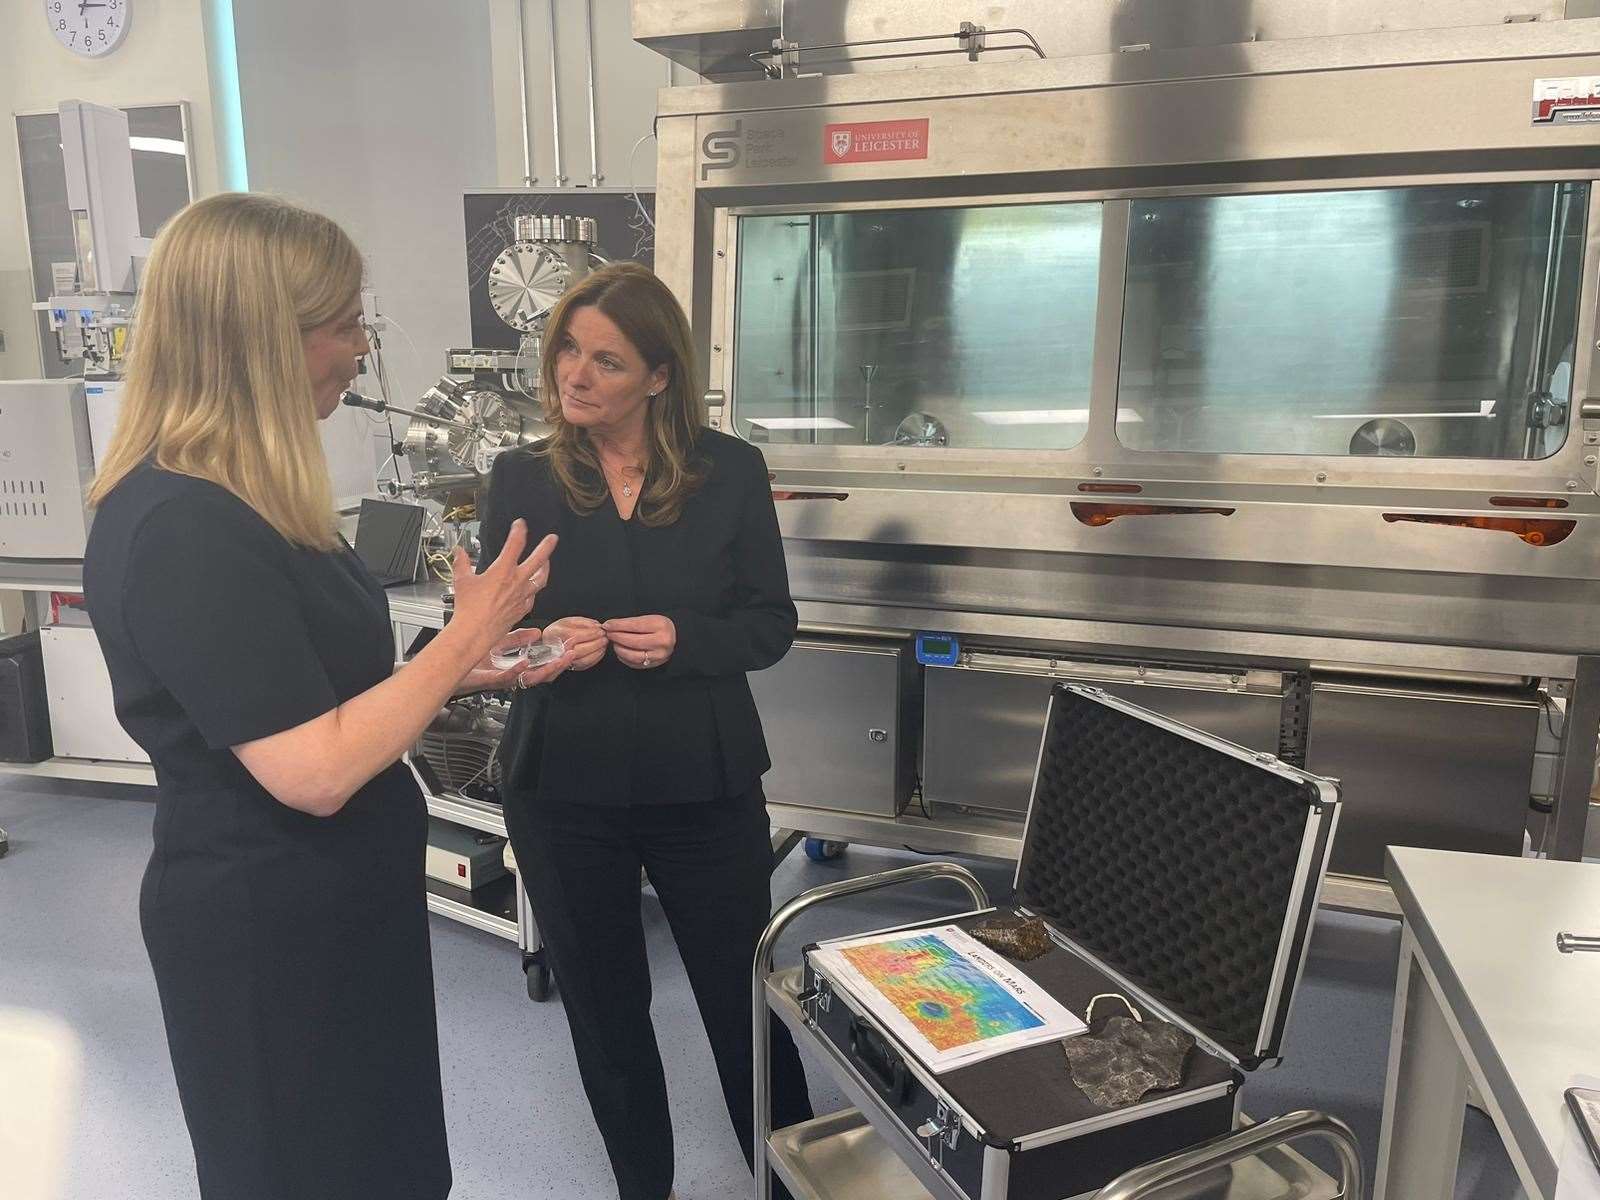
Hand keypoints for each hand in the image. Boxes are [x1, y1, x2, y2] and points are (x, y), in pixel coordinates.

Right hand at [449, 520, 555, 659]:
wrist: (475, 631)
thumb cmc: (468, 608)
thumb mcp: (462, 580)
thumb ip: (462, 563)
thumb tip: (459, 552)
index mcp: (503, 570)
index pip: (515, 544)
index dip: (519, 531)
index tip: (520, 524)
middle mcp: (517, 581)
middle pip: (538, 559)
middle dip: (546, 547)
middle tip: (553, 538)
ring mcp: (522, 596)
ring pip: (541, 579)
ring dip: (545, 568)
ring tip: (547, 562)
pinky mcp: (522, 609)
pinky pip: (533, 597)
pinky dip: (534, 590)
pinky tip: (533, 589)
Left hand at [454, 628, 570, 693]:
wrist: (452, 666)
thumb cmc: (474, 660)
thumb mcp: (501, 642)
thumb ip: (519, 638)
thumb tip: (537, 633)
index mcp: (519, 667)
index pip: (544, 665)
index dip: (559, 657)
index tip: (570, 647)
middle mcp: (514, 675)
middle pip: (543, 675)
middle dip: (559, 665)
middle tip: (571, 655)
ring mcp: (504, 679)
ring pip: (530, 679)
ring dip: (545, 669)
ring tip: (557, 661)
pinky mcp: (491, 680)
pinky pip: (507, 678)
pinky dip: (517, 670)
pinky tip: (525, 663)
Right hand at [544, 616, 607, 670]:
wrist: (549, 643)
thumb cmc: (559, 631)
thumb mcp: (568, 621)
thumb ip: (582, 622)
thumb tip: (596, 626)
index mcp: (557, 634)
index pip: (576, 636)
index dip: (590, 634)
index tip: (600, 630)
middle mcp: (559, 649)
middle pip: (580, 650)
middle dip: (596, 643)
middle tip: (604, 637)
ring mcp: (564, 660)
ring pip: (583, 660)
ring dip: (597, 651)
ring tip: (604, 643)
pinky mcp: (572, 666)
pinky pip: (585, 665)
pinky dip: (596, 658)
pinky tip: (601, 650)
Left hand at [602, 615, 676, 670]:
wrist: (676, 638)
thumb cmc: (658, 626)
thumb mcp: (649, 619)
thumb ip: (630, 623)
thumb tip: (609, 626)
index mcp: (661, 626)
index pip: (635, 625)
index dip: (618, 625)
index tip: (607, 625)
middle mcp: (662, 641)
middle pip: (633, 641)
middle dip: (617, 637)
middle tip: (608, 634)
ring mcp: (659, 655)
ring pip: (633, 655)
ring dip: (619, 649)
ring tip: (614, 643)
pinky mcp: (655, 664)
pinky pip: (635, 664)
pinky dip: (624, 658)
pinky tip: (621, 652)